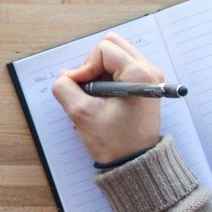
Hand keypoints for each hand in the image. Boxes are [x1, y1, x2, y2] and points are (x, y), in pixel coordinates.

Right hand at [52, 32, 163, 163]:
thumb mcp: (82, 115)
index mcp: (138, 74)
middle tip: (84, 88)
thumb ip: (65, 89)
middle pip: (112, 46)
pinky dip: (105, 81)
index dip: (85, 66)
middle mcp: (148, 71)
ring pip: (115, 58)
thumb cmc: (115, 142)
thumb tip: (63, 76)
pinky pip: (120, 71)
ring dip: (97, 74)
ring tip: (90, 100)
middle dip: (92, 65)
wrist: (136, 164)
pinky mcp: (144, 87)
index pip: (103, 49)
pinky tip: (98, 103)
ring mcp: (148, 78)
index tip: (79, 89)